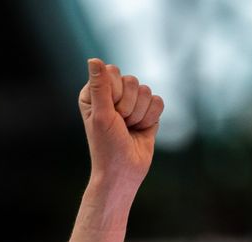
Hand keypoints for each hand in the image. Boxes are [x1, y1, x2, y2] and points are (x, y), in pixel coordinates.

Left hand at [79, 58, 163, 190]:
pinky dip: (151, 118)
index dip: (115, 92)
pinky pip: (158, 101)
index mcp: (94, 93)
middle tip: (120, 124)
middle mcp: (112, 96)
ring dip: (139, 114)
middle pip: (132, 81)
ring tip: (129, 129)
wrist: (123, 171)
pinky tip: (141, 130)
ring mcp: (131, 103)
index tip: (109, 112)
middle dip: (128, 106)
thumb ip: (100, 86)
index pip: (112, 72)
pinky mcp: (147, 112)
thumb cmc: (106, 146)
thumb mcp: (101, 115)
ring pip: (146, 91)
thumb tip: (93, 59)